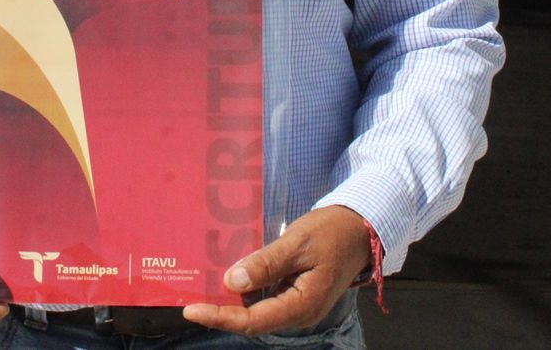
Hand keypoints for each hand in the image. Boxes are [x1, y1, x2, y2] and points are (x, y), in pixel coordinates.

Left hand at [181, 205, 371, 335]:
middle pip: (252, 320)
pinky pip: (266, 298)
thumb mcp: (297, 243)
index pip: (252, 320)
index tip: (192, 309)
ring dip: (231, 302)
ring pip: (257, 310)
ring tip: (202, 287)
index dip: (220, 317)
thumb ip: (266, 264)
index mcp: (302, 306)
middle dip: (221, 311)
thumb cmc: (333, 232)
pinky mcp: (296, 295)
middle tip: (190, 298)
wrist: (361, 229)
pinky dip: (246, 290)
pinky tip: (229, 276)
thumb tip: (232, 282)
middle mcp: (298, 313)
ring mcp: (297, 305)